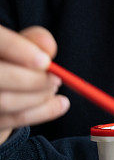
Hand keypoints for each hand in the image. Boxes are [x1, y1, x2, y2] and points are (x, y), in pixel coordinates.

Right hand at [0, 25, 66, 144]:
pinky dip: (43, 112)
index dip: (17, 48)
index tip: (45, 61)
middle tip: (57, 80)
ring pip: (5, 101)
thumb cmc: (11, 62)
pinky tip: (61, 104)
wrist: (1, 90)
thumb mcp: (21, 46)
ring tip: (53, 88)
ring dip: (39, 97)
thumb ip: (34, 40)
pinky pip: (13, 119)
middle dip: (34, 80)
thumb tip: (48, 46)